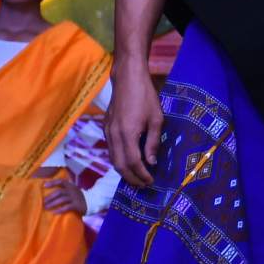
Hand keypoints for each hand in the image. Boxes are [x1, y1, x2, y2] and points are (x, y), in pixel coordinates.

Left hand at [43, 174, 87, 215]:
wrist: (91, 203)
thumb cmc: (77, 197)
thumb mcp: (72, 190)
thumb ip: (63, 189)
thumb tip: (47, 189)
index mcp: (71, 185)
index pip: (61, 181)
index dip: (52, 183)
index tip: (44, 186)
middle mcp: (73, 190)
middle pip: (59, 192)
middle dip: (50, 197)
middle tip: (43, 202)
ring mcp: (75, 197)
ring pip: (62, 199)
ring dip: (52, 203)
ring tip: (46, 207)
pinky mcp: (77, 205)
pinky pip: (67, 207)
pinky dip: (60, 210)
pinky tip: (54, 212)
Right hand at [107, 65, 163, 187]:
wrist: (127, 78)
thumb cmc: (145, 96)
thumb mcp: (156, 119)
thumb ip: (153, 142)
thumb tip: (152, 162)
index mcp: (127, 134)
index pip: (133, 163)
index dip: (142, 175)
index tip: (151, 181)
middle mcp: (114, 135)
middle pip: (119, 165)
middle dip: (131, 178)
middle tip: (143, 185)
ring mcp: (108, 131)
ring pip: (112, 159)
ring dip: (124, 171)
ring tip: (137, 178)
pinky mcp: (106, 128)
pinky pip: (111, 150)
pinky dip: (119, 160)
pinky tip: (129, 162)